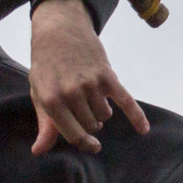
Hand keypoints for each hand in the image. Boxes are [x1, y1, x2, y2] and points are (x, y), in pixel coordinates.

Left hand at [28, 0, 149, 154]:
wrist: (60, 30)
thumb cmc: (47, 65)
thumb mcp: (39, 93)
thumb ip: (44, 124)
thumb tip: (38, 152)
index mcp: (52, 100)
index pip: (74, 134)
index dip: (84, 143)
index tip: (92, 146)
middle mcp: (71, 93)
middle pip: (92, 125)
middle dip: (91, 121)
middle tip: (83, 106)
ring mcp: (91, 84)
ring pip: (105, 114)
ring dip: (102, 110)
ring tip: (91, 95)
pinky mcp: (107, 75)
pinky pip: (126, 101)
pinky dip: (137, 117)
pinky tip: (143, 130)